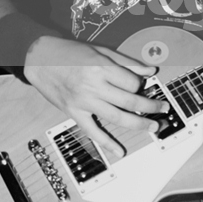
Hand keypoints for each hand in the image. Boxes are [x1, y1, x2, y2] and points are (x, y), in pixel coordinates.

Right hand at [24, 37, 166, 157]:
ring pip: (117, 118)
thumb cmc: (70, 52)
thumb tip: (150, 71)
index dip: (142, 85)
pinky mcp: (74, 113)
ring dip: (139, 124)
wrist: (39, 59)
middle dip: (151, 107)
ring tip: (154, 126)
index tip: (144, 85)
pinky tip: (119, 151)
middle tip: (163, 109)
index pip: (133, 83)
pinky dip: (107, 143)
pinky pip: (93, 132)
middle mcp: (94, 86)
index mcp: (101, 68)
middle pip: (130, 102)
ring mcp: (83, 102)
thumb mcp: (100, 51)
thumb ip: (126, 62)